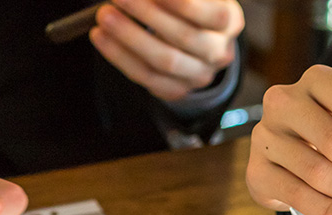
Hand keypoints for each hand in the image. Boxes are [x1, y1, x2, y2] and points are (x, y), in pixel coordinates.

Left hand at [89, 0, 243, 100]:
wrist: (197, 38)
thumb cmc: (191, 4)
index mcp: (230, 21)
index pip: (211, 14)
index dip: (179, 2)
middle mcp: (220, 52)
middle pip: (183, 37)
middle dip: (146, 14)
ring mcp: (199, 75)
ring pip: (163, 61)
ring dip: (128, 37)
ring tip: (104, 16)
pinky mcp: (177, 90)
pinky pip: (146, 78)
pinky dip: (120, 57)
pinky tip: (102, 37)